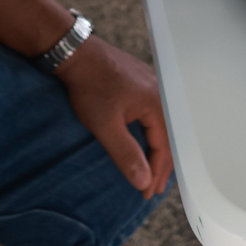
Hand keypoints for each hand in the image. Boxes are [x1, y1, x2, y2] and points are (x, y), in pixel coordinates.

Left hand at [55, 36, 171, 199]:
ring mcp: (152, 85)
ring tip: (152, 168)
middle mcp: (160, 93)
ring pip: (162, 124)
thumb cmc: (90, 85)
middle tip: (152, 188)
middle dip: (160, 165)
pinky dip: (152, 132)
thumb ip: (125, 153)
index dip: (156, 173)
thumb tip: (142, 179)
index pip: (164, 148)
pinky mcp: (141, 82)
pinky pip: (154, 112)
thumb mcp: (105, 125)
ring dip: (157, 149)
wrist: (77, 53)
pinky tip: (146, 139)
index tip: (147, 192)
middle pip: (168, 137)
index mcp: (157, 104)